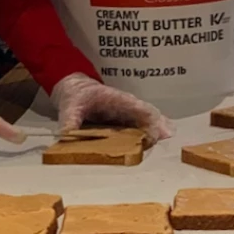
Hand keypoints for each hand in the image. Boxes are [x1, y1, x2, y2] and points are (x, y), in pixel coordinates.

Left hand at [49, 73, 171, 140]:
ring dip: (158, 131)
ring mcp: (128, 113)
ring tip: (167, 143)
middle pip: (148, 115)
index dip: (148, 118)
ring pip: (148, 121)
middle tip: (166, 139)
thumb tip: (66, 137)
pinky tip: (157, 145)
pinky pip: (142, 127)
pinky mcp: (126, 121)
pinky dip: (151, 134)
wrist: (75, 89)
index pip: (137, 107)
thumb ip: (69, 121)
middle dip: (159, 126)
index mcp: (116, 99)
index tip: (155, 132)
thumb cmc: (75, 94)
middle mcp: (127, 106)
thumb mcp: (69, 106)